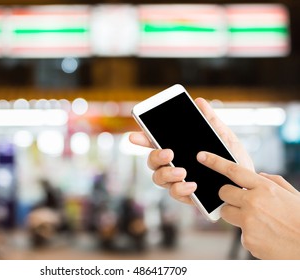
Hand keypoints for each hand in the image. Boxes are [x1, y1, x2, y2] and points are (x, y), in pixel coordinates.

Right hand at [129, 97, 254, 204]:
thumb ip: (210, 121)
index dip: (142, 139)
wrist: (249, 183)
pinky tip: (192, 184)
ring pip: (158, 178)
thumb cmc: (234, 159)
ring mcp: (178, 181)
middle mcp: (174, 165)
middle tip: (168, 153)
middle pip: (152, 161)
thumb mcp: (224, 137)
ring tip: (182, 171)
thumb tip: (200, 102)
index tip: (134, 136)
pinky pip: (175, 193)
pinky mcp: (187, 196)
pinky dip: (181, 188)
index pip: (155, 142)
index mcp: (179, 149)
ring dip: (167, 174)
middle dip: (155, 157)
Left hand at [197, 151, 299, 259]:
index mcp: (265, 188)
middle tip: (242, 201)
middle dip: (228, 195)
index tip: (201, 156)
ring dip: (236, 214)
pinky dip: (250, 234)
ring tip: (259, 220)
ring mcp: (248, 222)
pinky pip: (240, 233)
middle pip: (223, 193)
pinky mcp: (247, 240)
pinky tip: (266, 236)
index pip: (233, 170)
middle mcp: (253, 203)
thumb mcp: (292, 195)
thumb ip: (272, 182)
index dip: (214, 161)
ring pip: (227, 213)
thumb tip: (258, 175)